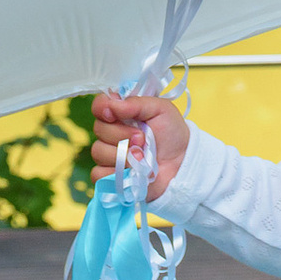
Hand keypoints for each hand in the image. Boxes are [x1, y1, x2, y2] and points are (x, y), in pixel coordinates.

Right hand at [93, 85, 187, 202]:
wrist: (182, 165)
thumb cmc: (172, 134)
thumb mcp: (161, 110)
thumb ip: (137, 103)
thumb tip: (112, 104)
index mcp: (121, 113)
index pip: (99, 105)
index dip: (102, 108)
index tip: (114, 115)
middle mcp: (111, 132)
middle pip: (99, 129)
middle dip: (122, 134)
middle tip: (142, 139)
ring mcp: (109, 154)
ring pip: (98, 151)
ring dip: (122, 155)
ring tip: (142, 158)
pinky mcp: (109, 176)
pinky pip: (99, 173)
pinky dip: (115, 173)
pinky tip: (132, 171)